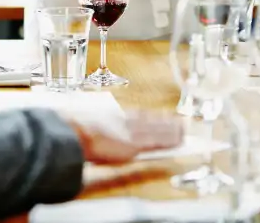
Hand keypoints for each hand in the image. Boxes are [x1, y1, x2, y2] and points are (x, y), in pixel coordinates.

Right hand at [61, 109, 183, 164]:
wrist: (76, 134)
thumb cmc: (77, 131)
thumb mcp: (91, 123)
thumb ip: (103, 124)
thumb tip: (104, 129)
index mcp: (115, 116)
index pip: (139, 116)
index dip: (152, 117)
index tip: (162, 116)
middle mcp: (127, 122)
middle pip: (151, 121)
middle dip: (166, 122)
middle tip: (179, 121)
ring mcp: (132, 132)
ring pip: (158, 130)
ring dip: (172, 130)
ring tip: (183, 130)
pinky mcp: (135, 145)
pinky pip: (157, 142)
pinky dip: (169, 141)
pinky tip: (178, 142)